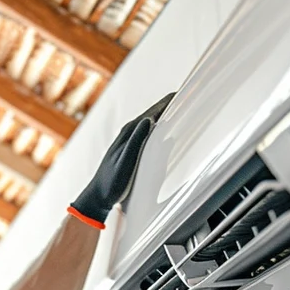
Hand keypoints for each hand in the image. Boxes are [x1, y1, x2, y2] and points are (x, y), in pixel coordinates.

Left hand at [68, 92, 174, 227]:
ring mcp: (130, 139)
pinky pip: (150, 132)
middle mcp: (129, 132)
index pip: (154, 111)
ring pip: (152, 121)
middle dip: (171, 104)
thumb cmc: (111, 182)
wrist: (98, 196)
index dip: (169, 102)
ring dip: (167, 114)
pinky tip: (168, 129)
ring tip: (184, 108)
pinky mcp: (131, 148)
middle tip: (191, 96)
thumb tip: (149, 119)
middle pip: (154, 112)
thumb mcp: (125, 163)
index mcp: (129, 132)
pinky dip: (161, 126)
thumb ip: (136, 141)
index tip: (185, 93)